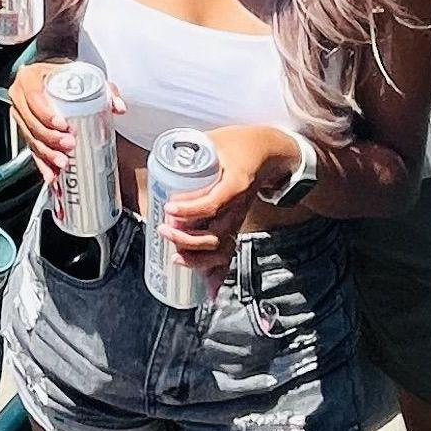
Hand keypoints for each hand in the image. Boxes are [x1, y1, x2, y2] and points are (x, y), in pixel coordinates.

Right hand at [9, 56, 119, 189]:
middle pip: (32, 123)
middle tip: (69, 145)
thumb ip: (104, 88)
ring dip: (47, 155)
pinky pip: (31, 150)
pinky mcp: (25, 131)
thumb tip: (119, 108)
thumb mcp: (82, 74)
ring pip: (31, 140)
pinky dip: (42, 165)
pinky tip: (51, 176)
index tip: (64, 125)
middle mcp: (20, 98)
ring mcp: (20, 116)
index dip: (47, 115)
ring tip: (63, 163)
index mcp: (30, 79)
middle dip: (51, 139)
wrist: (47, 78)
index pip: (35, 99)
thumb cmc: (62, 75)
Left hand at [155, 123, 299, 278]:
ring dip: (199, 260)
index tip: (169, 208)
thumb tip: (160, 159)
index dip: (190, 209)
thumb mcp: (216, 139)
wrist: (271, 152)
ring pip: (222, 248)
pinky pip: (230, 253)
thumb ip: (190, 148)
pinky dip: (220, 275)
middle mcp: (238, 206)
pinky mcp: (236, 225)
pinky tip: (209, 291)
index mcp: (236, 182)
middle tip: (164, 230)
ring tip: (175, 258)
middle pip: (216, 233)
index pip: (213, 202)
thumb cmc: (240, 143)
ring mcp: (239, 218)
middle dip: (187, 239)